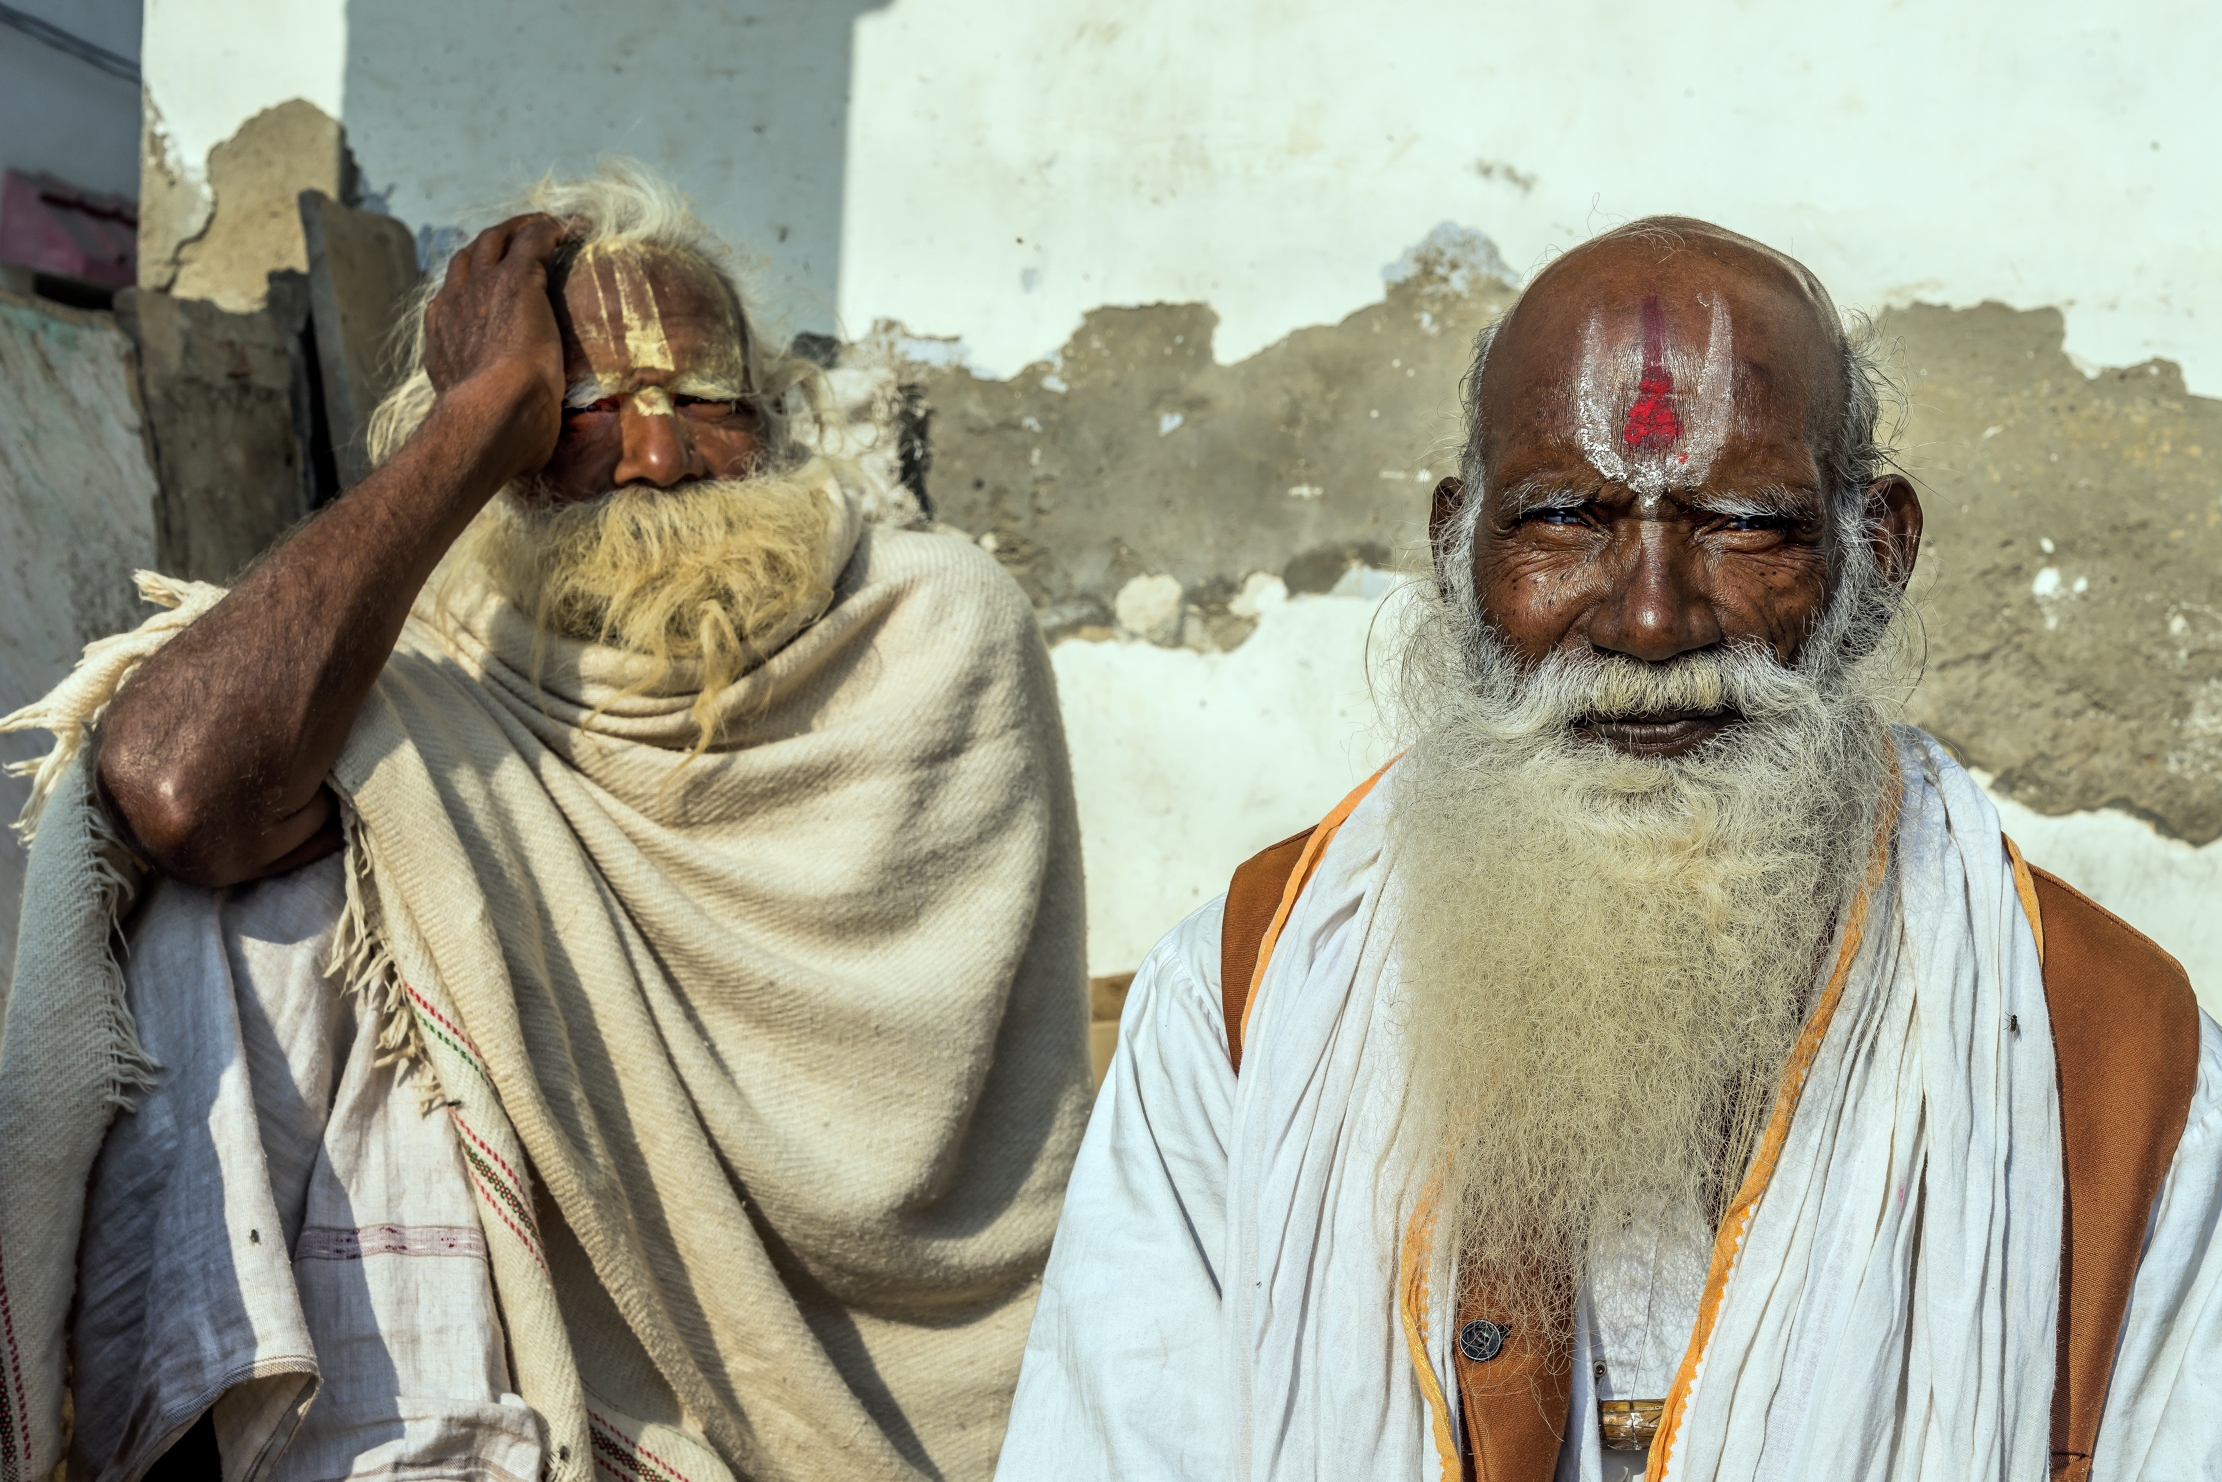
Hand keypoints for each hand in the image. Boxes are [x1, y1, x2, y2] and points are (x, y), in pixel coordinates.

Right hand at [421, 214, 570, 485]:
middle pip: (467, 260)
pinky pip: (532, 238)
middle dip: (489, 247)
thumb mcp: (488, 427)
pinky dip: (549, 228)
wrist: (490, 418)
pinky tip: (572, 225)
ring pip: (493, 240)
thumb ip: (502, 426)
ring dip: (518, 228)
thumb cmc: (496, 439)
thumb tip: (527, 460)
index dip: (470, 292)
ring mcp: (482, 290)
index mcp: (445, 342)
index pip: (453, 303)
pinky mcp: (516, 280)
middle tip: (517, 243)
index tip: (488, 291)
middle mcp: (455, 307)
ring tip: (543, 226)